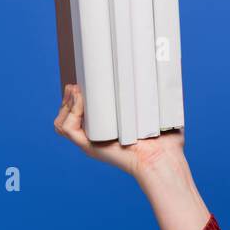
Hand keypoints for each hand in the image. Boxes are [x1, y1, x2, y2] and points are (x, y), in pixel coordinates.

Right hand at [53, 83, 185, 180]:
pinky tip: (81, 98)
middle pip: (68, 115)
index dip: (78, 97)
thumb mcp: (158, 114)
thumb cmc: (167, 140)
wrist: (164, 157)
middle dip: (69, 97)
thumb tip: (163, 73)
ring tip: (78, 90)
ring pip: (63, 123)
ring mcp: (90, 142)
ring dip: (67, 103)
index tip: (84, 79)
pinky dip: (70, 112)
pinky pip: (67, 128)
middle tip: (78, 83)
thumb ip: (157, 98)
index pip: (82, 112)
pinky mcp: (88, 147)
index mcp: (107, 130)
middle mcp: (95, 137)